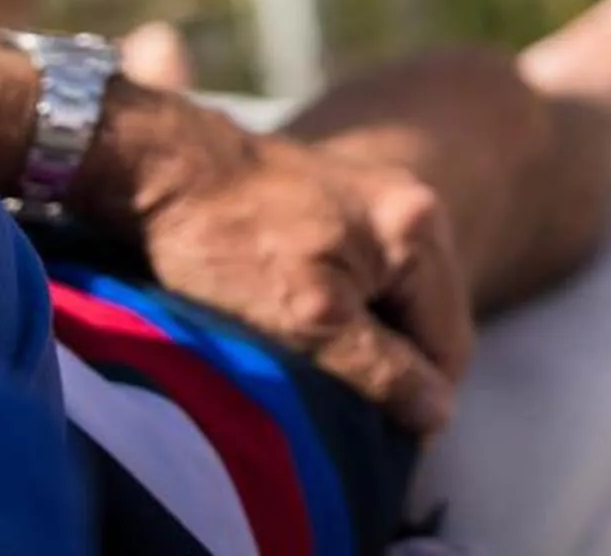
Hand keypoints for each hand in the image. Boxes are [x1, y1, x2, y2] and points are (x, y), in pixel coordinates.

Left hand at [89, 91, 471, 432]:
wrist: (161, 169)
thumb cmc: (227, 245)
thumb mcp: (308, 323)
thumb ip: (381, 370)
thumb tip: (438, 415)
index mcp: (419, 230)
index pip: (449, 344)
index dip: (419, 403)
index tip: (370, 443)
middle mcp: (415, 204)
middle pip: (429, 318)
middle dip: (395, 368)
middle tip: (340, 411)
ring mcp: (380, 196)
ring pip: (397, 298)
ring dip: (369, 340)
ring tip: (317, 368)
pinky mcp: (343, 198)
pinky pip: (370, 273)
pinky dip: (349, 309)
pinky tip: (306, 325)